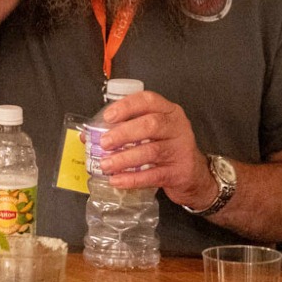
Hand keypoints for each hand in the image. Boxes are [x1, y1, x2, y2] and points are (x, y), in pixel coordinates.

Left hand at [92, 90, 218, 209]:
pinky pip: (153, 175)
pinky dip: (132, 179)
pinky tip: (117, 180)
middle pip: (150, 125)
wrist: (193, 174)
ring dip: (124, 158)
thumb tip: (87, 136)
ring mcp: (180, 149)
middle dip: (124, 133)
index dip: (127, 107)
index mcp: (168, 111)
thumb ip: (123, 130)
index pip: (148, 101)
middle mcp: (177, 126)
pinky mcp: (179, 172)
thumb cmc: (166, 148)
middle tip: (104, 143)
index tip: (108, 116)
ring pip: (151, 151)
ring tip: (106, 165)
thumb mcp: (150, 134)